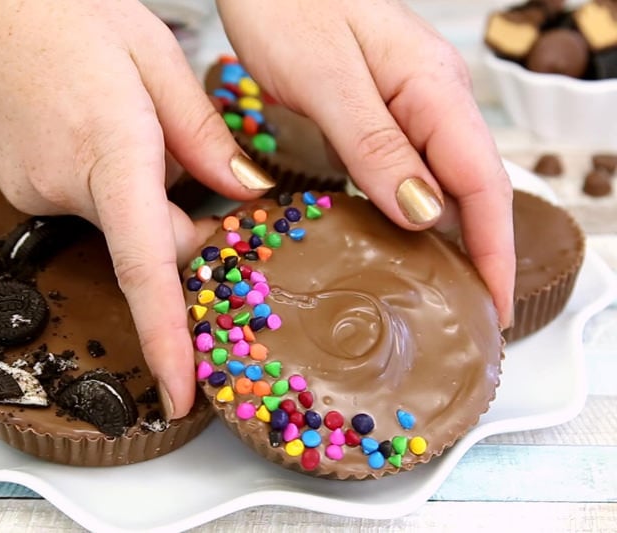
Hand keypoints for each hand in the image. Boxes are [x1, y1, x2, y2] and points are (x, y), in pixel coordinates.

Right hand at [0, 0, 274, 417]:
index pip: (145, 266)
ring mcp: (31, 190)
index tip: (180, 391)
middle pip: (150, 241)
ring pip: (118, 218)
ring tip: (126, 117)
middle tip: (199, 161)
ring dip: (140, 190)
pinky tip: (93, 126)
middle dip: (183, 220)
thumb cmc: (57, 7)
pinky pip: (83, 202)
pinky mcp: (17, 185)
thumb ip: (202, 131)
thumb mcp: (152, 51)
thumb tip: (246, 192)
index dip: (167, 337)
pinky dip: (107, 181)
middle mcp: (62, 187)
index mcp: (108, 150)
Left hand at [218, 0, 514, 327]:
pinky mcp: (379, 113)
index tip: (496, 303)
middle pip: (471, 187)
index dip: (493, 248)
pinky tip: (400, 239)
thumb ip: (376, 144)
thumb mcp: (330, 79)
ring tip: (444, 291)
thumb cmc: (290, 8)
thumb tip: (423, 212)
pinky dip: (411, 211)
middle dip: (480, 252)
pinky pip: (408, 171)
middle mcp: (431, 99)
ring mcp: (407, 106)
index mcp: (433, 88)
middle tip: (472, 313)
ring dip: (448, 237)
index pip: (483, 182)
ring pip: (441, 182)